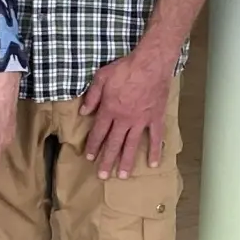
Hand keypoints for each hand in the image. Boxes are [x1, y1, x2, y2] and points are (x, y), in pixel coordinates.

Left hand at [79, 51, 170, 179]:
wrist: (151, 63)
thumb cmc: (126, 68)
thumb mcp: (102, 77)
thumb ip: (92, 95)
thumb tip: (83, 111)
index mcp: (109, 110)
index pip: (99, 132)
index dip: (93, 145)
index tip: (89, 157)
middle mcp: (124, 119)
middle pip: (113, 143)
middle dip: (107, 160)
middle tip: (102, 176)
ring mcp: (141, 120)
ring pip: (132, 144)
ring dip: (126, 161)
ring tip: (122, 176)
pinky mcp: (155, 117)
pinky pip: (155, 137)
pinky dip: (155, 150)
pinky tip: (153, 163)